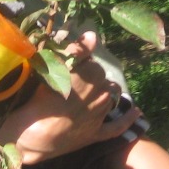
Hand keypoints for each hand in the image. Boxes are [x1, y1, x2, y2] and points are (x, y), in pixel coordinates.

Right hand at [6, 32, 140, 164]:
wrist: (32, 133)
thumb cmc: (40, 96)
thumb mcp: (56, 67)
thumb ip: (77, 49)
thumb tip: (92, 35)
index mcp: (92, 74)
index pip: (92, 63)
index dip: (81, 65)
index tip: (71, 69)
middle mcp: (102, 93)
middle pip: (103, 79)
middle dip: (92, 79)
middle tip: (75, 84)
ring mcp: (101, 114)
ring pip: (112, 97)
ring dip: (104, 94)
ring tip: (89, 95)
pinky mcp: (97, 133)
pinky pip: (118, 126)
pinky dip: (128, 119)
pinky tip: (136, 112)